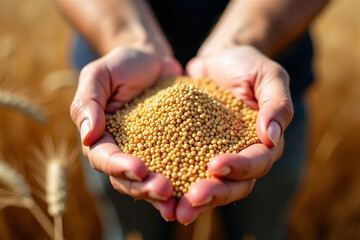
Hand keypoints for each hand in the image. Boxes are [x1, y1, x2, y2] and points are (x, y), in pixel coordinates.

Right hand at [70, 47, 181, 220]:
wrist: (153, 61)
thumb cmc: (123, 65)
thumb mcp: (99, 75)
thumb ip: (88, 102)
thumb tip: (87, 136)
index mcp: (100, 137)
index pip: (104, 158)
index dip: (119, 167)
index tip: (139, 168)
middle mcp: (121, 151)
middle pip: (126, 179)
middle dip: (143, 187)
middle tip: (164, 190)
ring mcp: (146, 153)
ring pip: (149, 181)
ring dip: (161, 193)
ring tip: (178, 199)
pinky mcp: (169, 150)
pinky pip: (174, 170)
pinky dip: (182, 183)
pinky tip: (194, 191)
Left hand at [176, 46, 293, 223]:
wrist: (219, 60)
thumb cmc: (247, 65)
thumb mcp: (268, 76)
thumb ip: (277, 105)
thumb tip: (272, 137)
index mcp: (263, 143)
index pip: (257, 163)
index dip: (239, 168)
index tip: (215, 165)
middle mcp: (241, 155)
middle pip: (234, 185)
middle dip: (214, 193)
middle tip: (192, 198)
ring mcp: (217, 155)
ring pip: (210, 186)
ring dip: (194, 199)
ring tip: (174, 209)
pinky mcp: (193, 151)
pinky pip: (185, 171)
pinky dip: (175, 184)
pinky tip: (157, 189)